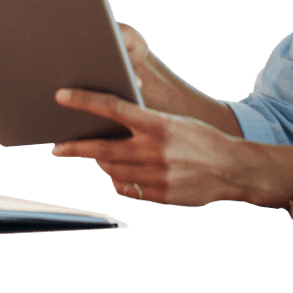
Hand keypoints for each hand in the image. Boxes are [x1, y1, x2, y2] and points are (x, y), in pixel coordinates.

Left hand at [51, 88, 245, 206]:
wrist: (233, 168)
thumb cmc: (201, 138)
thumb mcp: (174, 122)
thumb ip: (145, 124)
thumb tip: (112, 125)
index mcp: (159, 124)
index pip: (113, 108)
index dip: (84, 102)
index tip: (61, 96)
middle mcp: (155, 149)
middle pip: (103, 148)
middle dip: (76, 146)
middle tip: (59, 147)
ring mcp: (157, 175)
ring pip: (112, 170)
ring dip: (101, 163)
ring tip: (100, 157)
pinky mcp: (160, 195)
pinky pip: (127, 188)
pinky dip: (118, 180)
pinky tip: (121, 174)